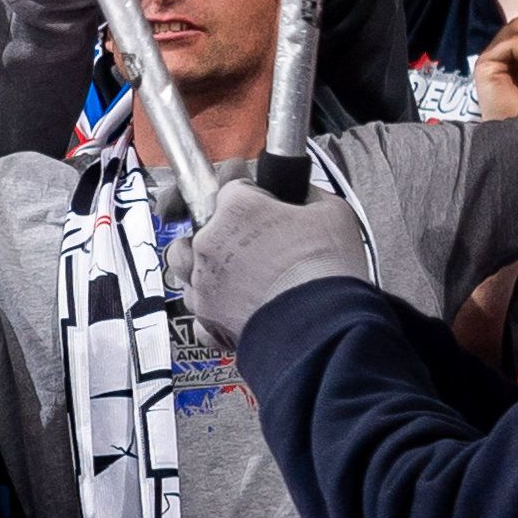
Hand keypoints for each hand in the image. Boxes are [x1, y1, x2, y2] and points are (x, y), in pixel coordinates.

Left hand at [177, 181, 368, 346]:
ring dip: (201, 262)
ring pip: (184, 263)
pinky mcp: (206, 316)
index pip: (232, 187)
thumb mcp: (333, 214)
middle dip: (223, 229)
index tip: (264, 205)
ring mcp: (203, 280)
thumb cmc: (328, 272)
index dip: (253, 197)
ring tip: (230, 270)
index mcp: (237, 208)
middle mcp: (210, 241)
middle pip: (201, 223)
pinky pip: (196, 306)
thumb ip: (307, 196)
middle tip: (251, 241)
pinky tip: (229, 305)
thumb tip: (301, 195)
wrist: (323, 329)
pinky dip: (209, 306)